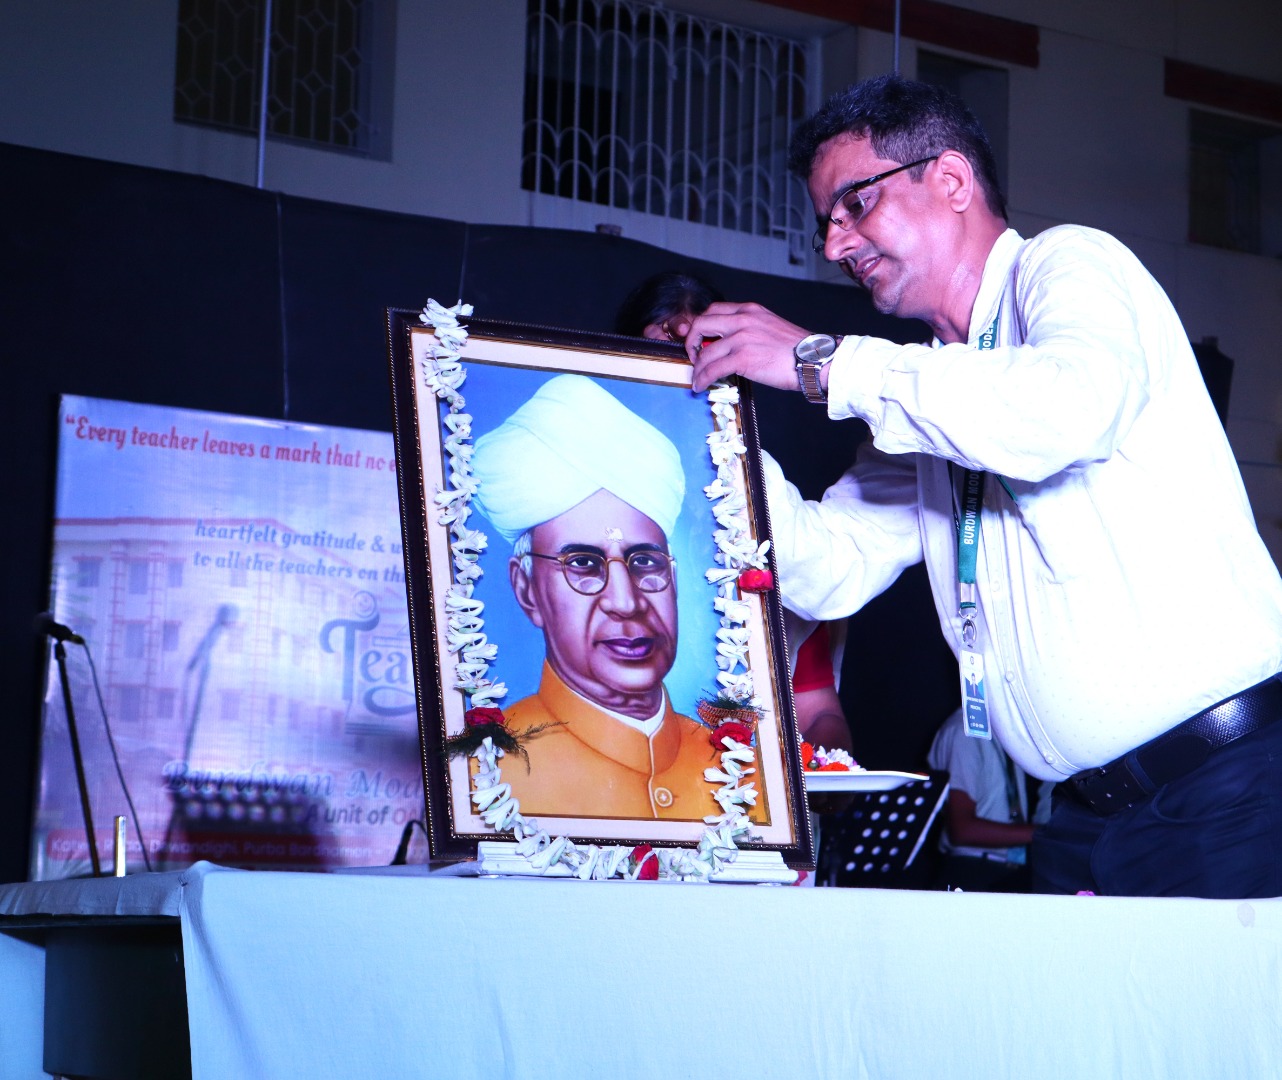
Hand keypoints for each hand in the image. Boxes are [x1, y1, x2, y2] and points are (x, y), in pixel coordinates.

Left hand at [682, 302, 811, 392]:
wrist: (813, 359)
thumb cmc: (796, 349)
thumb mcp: (770, 326)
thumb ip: (749, 328)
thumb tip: (731, 344)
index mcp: (749, 310)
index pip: (714, 310)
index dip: (701, 326)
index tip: (699, 340)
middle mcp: (742, 320)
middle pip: (701, 324)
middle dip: (690, 342)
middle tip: (693, 356)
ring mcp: (741, 338)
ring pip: (705, 352)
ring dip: (697, 368)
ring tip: (697, 378)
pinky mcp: (742, 358)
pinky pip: (712, 369)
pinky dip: (702, 379)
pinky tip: (701, 386)